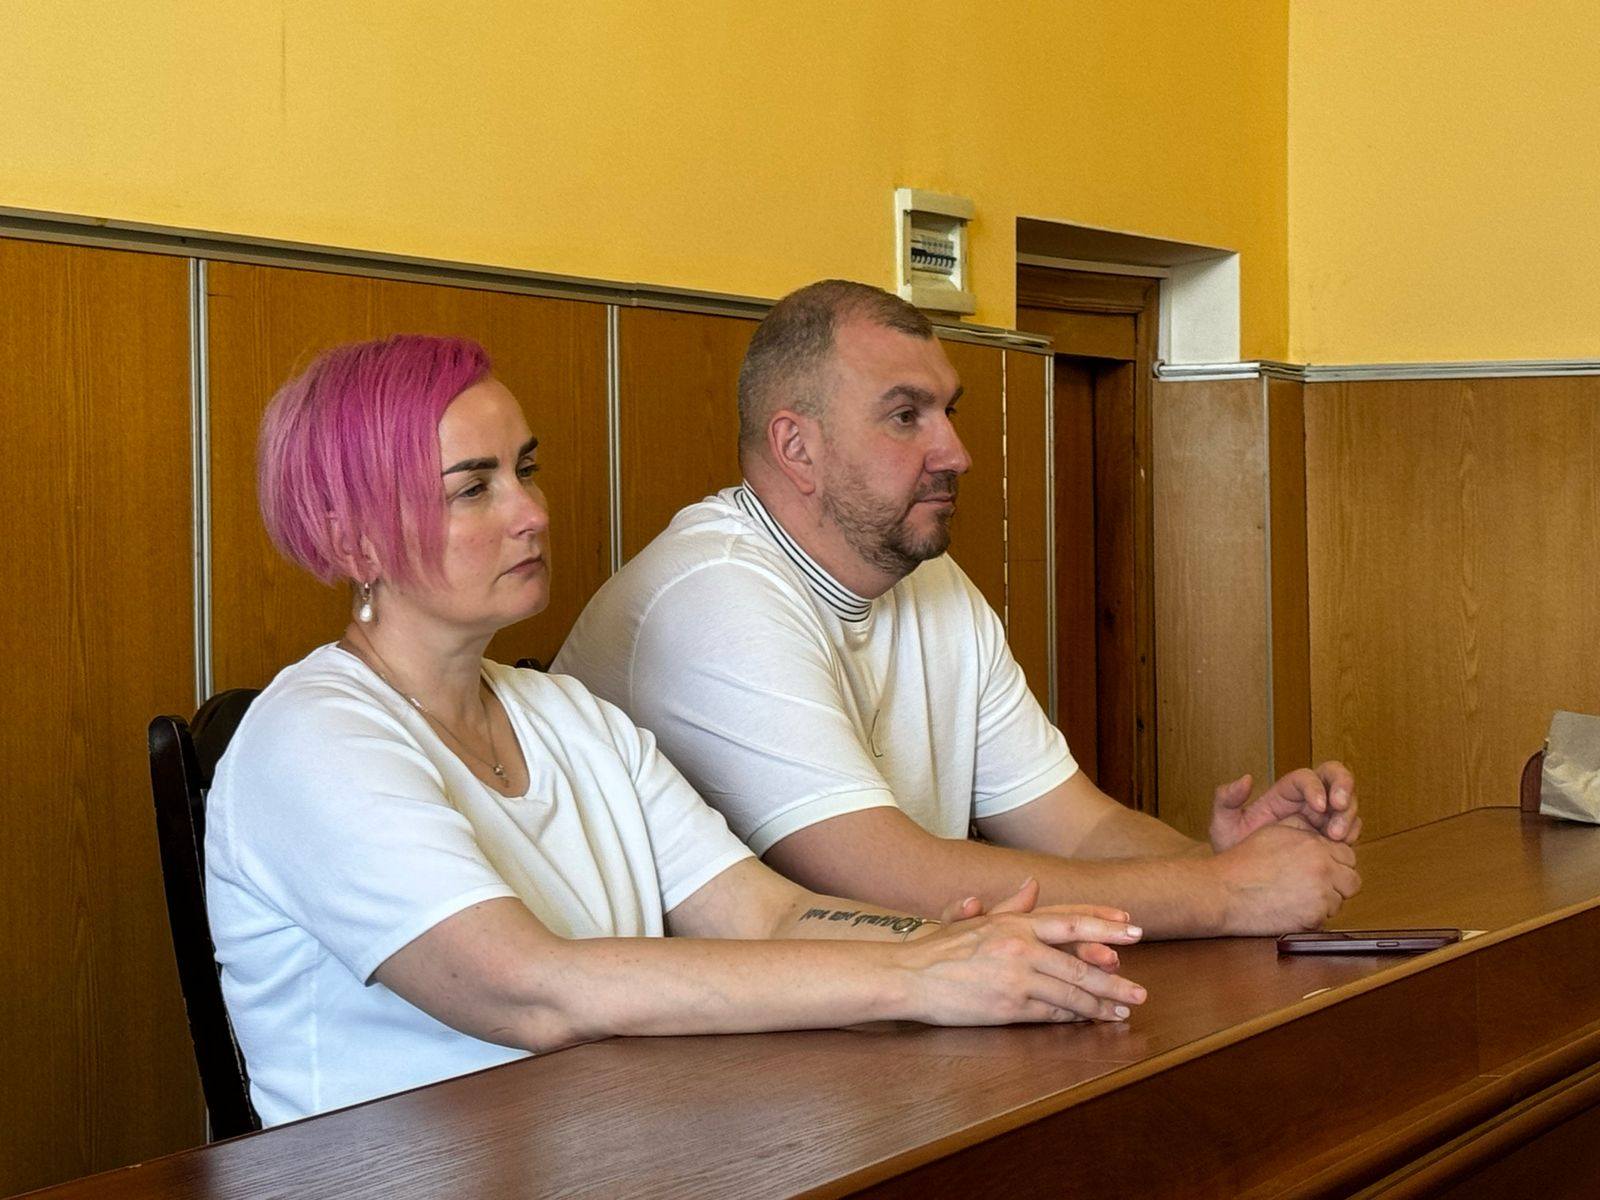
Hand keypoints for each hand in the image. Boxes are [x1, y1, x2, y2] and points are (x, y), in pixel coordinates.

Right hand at [901, 887, 1146, 1025]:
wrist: (909, 977)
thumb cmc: (939, 948)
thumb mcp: (974, 919)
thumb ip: (1009, 904)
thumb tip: (1034, 885)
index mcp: (1014, 922)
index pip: (1070, 919)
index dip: (1105, 924)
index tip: (1133, 929)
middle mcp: (1021, 946)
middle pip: (1080, 962)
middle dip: (1114, 977)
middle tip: (1141, 988)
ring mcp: (1016, 978)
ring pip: (1071, 992)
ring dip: (1100, 1004)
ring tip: (1123, 1010)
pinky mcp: (1009, 1007)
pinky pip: (1051, 1013)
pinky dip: (1073, 1017)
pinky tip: (1089, 1021)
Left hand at [1209, 761, 1360, 851]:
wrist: (1244, 881)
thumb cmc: (1233, 849)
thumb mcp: (1223, 824)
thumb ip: (1226, 799)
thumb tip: (1245, 779)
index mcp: (1284, 793)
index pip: (1306, 777)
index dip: (1316, 786)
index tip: (1318, 805)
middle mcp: (1306, 801)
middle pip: (1334, 778)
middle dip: (1343, 788)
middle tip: (1339, 807)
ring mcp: (1322, 819)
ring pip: (1347, 803)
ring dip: (1348, 815)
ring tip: (1339, 836)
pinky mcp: (1330, 839)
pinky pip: (1350, 829)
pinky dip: (1352, 833)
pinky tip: (1342, 846)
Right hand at [1212, 823, 1360, 934]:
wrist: (1224, 891)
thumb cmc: (1242, 863)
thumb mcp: (1273, 832)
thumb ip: (1303, 831)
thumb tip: (1320, 832)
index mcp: (1314, 845)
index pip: (1348, 856)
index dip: (1334, 864)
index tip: (1320, 871)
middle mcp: (1322, 867)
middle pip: (1352, 880)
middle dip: (1338, 885)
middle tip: (1314, 888)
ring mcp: (1320, 893)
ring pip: (1340, 901)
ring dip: (1325, 902)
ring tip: (1297, 898)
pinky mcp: (1313, 917)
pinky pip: (1325, 919)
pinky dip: (1311, 917)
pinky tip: (1290, 910)